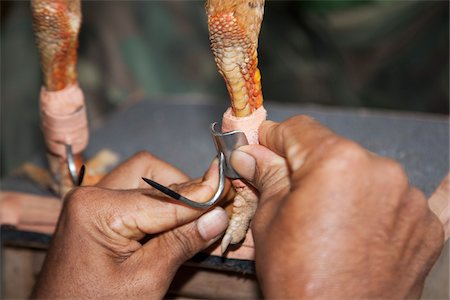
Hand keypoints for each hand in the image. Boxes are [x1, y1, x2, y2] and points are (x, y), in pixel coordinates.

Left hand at [33, 152, 229, 297]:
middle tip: (216, 208)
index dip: (202, 197)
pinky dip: (159, 205)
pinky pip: (133, 193)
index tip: (229, 191)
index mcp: (96, 209)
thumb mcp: (145, 280)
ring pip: (145, 178)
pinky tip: (175, 223)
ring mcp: (90, 201)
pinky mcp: (95, 211)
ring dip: (173, 196)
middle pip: (154, 175)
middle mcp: (90, 195)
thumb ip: (182, 242)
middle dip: (188, 192)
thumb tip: (217, 216)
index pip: (165, 199)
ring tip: (194, 220)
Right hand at [231, 116, 443, 298]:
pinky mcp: (427, 225)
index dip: (275, 136)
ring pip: (367, 172)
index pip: (299, 129)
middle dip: (308, 163)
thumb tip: (251, 154)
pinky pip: (416, 200)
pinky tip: (422, 193)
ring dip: (346, 183)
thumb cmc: (299, 279)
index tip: (264, 145)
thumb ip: (267, 176)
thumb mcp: (269, 221)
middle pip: (334, 150)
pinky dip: (407, 198)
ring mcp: (409, 198)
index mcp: (336, 162)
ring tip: (329, 217)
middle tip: (289, 186)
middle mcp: (380, 170)